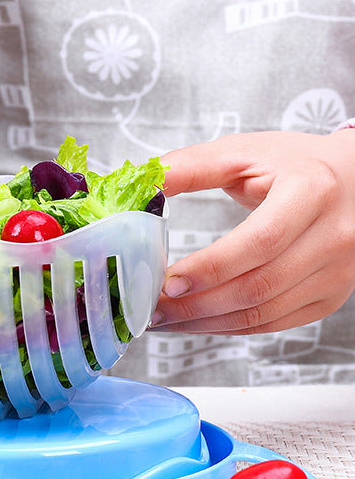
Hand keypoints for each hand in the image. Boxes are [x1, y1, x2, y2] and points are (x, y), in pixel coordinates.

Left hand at [150, 130, 354, 334]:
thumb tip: (143, 184)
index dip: (211, 268)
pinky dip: (229, 326)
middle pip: (259, 286)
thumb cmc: (296, 164)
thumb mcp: (245, 152)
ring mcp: (337, 272)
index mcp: (312, 191)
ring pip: (264, 313)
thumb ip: (192, 166)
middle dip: (197, 304)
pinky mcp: (331, 296)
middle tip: (153, 308)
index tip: (168, 281)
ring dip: (206, 322)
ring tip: (165, 318)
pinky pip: (274, 323)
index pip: (259, 242)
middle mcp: (335, 236)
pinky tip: (198, 320)